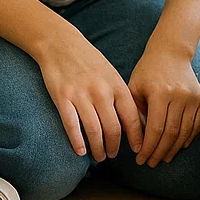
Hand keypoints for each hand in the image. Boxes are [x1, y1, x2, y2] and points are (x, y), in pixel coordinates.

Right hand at [39, 23, 143, 161]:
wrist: (61, 43)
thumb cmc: (89, 61)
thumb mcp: (111, 74)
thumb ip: (121, 96)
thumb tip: (133, 121)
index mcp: (116, 85)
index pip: (132, 117)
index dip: (136, 137)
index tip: (138, 149)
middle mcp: (101, 91)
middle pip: (113, 129)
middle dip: (115, 147)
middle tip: (112, 155)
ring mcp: (81, 95)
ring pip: (94, 131)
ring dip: (98, 148)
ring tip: (99, 155)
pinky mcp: (63, 98)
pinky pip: (72, 126)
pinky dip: (77, 142)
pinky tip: (80, 151)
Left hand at [129, 47, 199, 166]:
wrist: (171, 52)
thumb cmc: (148, 71)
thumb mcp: (134, 88)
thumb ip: (135, 114)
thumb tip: (138, 143)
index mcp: (160, 93)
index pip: (154, 129)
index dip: (147, 148)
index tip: (140, 159)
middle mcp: (179, 95)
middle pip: (170, 134)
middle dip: (159, 152)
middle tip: (150, 163)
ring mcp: (193, 97)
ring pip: (184, 133)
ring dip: (173, 149)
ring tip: (163, 158)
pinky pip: (196, 125)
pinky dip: (188, 138)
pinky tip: (178, 147)